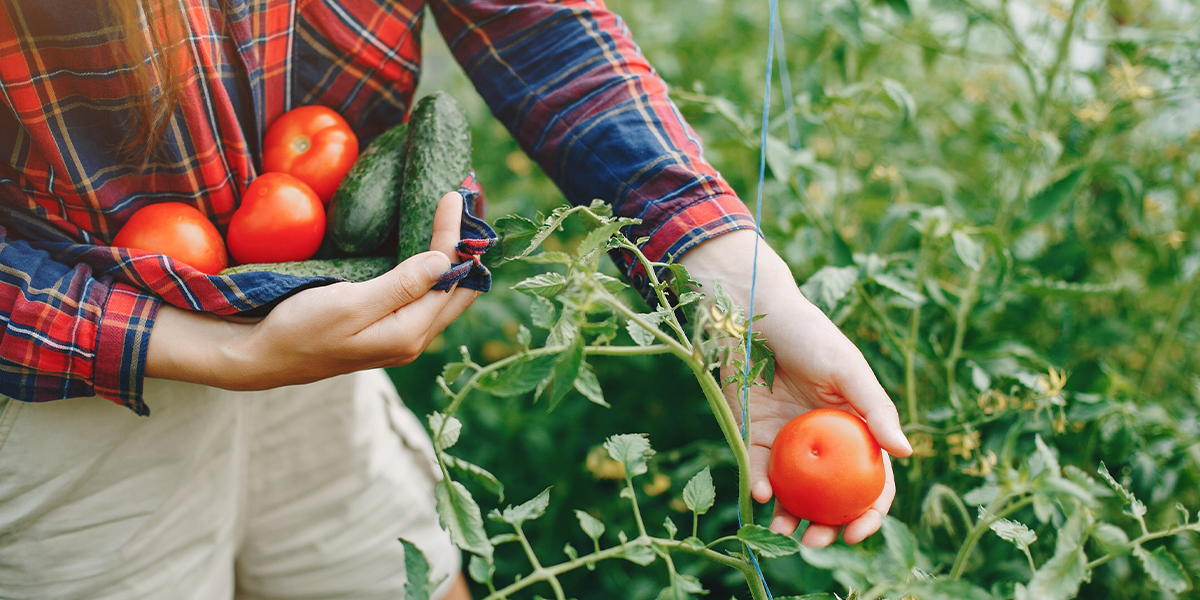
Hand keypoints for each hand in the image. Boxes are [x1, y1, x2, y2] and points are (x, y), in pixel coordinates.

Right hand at [146, 192, 478, 389]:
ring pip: (443, 295)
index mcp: (408, 334)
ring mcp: (399, 336)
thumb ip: (401, 286)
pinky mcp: (385, 328)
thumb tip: (445, 261)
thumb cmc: (299, 330)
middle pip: (458, 290)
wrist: (261, 357)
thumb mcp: (349, 305)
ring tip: (457, 222)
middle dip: (467, 249)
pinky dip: (433, 270)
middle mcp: (412, 339)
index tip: (453, 196)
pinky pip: (423, 297)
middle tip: (470, 205)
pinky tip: (430, 250)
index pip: (449, 279)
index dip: (455, 238)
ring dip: (453, 259)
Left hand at [678, 230, 912, 546]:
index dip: (871, 510)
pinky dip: (761, 486)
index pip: (871, 478)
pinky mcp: (754, 436)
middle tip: (819, 541)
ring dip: (791, 518)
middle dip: (829, 526)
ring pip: (795, 492)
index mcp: (855, 426)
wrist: (752, 315)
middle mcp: (825, 440)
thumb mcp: (848, 369)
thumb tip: (906, 453)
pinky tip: (763, 494)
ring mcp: (789, 441)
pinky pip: (759, 470)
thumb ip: (876, 409)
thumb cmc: (808, 334)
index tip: (860, 530)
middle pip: (831, 495)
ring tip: (787, 532)